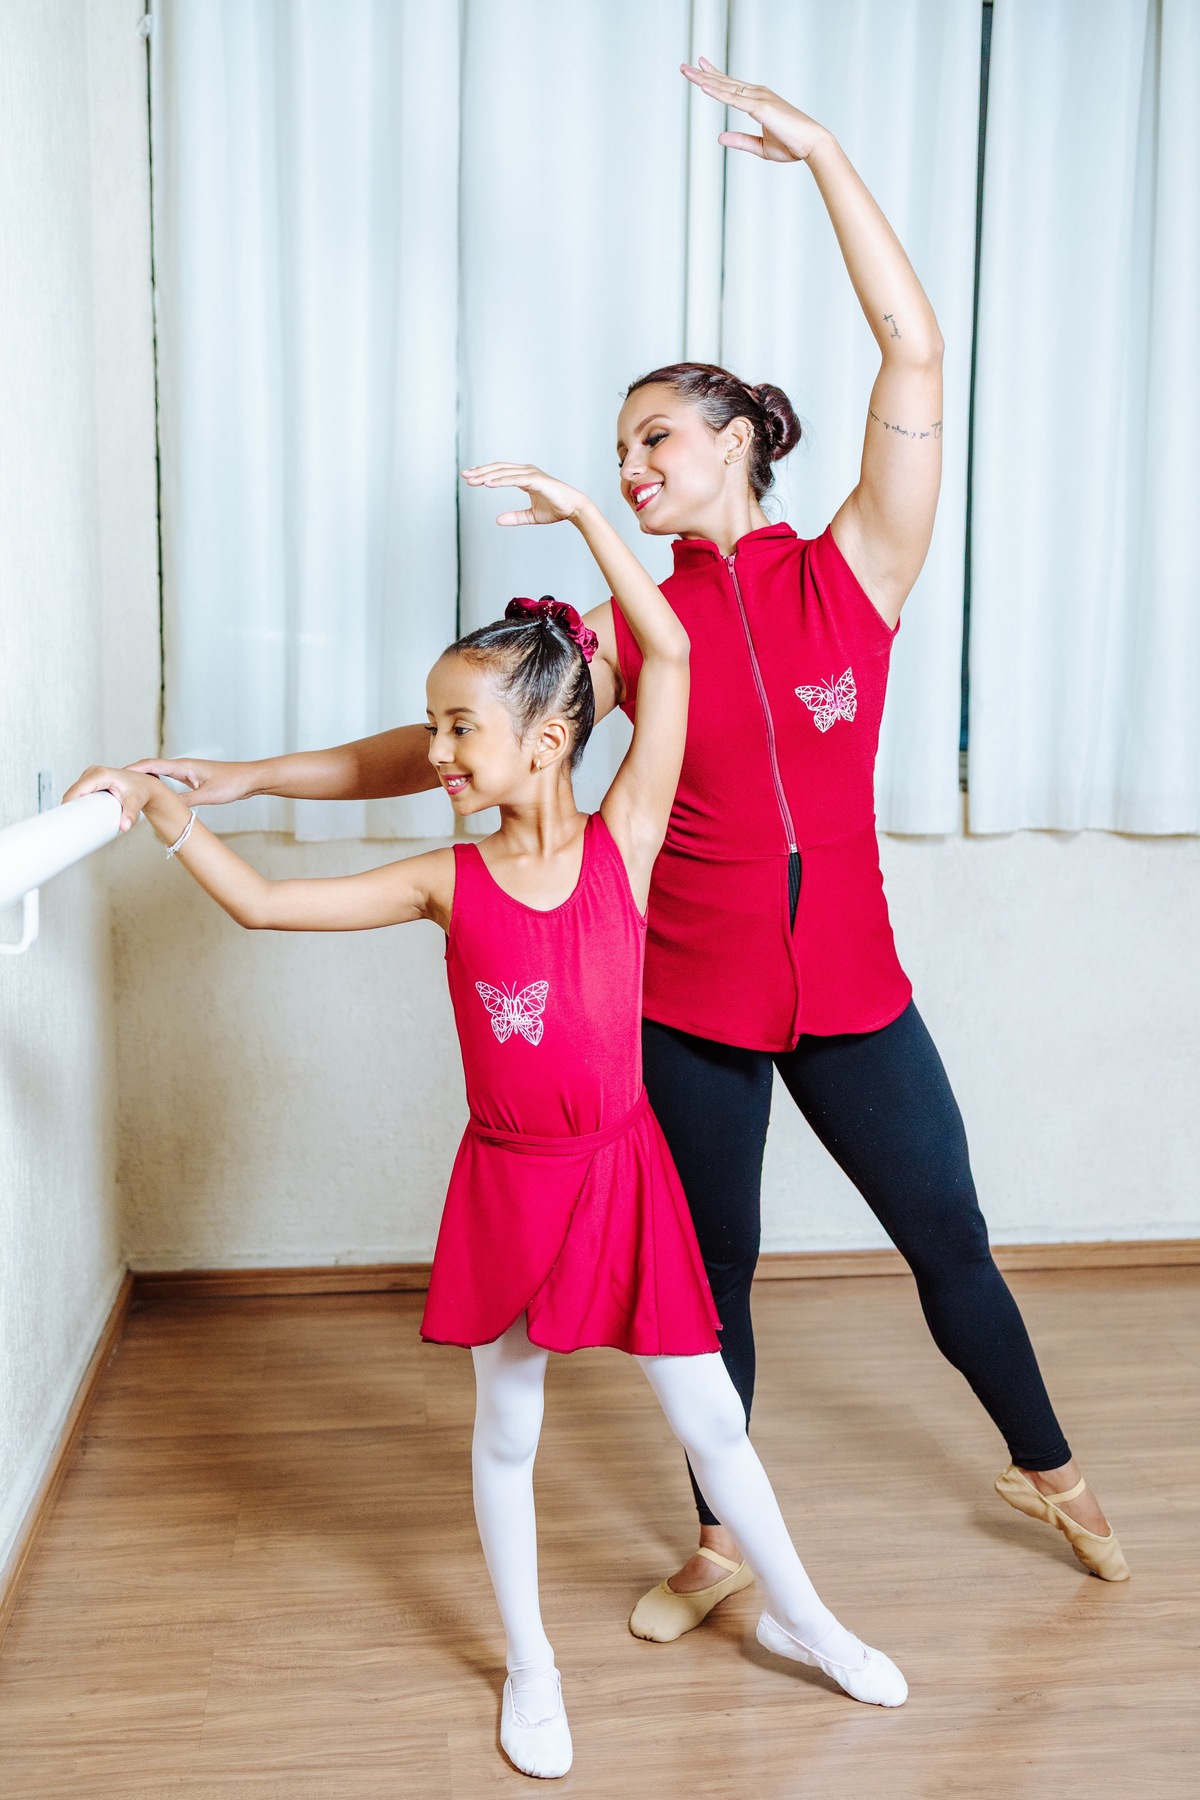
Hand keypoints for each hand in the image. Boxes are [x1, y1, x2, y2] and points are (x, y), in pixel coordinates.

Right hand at [63, 764, 163, 832]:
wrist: (146, 784)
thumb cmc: (141, 791)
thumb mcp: (135, 803)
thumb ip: (130, 814)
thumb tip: (124, 826)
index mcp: (101, 775)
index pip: (77, 790)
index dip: (68, 804)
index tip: (64, 818)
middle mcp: (94, 771)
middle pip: (73, 791)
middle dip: (69, 806)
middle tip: (69, 823)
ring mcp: (91, 774)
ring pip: (74, 791)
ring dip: (71, 803)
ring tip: (72, 818)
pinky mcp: (91, 779)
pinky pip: (78, 790)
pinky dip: (76, 800)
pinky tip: (75, 810)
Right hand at [127, 756, 250, 805]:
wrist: (250, 779)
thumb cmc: (233, 783)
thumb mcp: (207, 795)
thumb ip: (186, 800)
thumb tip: (166, 806)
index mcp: (184, 766)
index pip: (152, 765)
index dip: (133, 769)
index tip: (117, 774)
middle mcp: (183, 767)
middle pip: (152, 768)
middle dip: (134, 773)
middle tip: (116, 782)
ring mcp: (188, 772)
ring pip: (160, 774)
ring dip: (145, 779)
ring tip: (129, 787)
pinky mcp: (193, 779)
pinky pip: (170, 780)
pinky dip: (158, 784)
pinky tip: (154, 792)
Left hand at [461, 463, 589, 526]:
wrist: (574, 508)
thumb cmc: (556, 509)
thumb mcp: (531, 516)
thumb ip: (515, 517)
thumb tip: (497, 520)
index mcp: (525, 477)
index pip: (500, 471)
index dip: (484, 473)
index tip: (470, 477)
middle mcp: (527, 472)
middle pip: (498, 468)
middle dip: (480, 472)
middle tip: (464, 476)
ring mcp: (531, 474)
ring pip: (504, 472)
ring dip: (487, 475)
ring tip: (472, 480)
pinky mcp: (536, 480)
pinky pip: (514, 479)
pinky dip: (500, 481)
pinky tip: (488, 484)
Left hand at [681, 58, 828, 162]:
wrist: (811, 144)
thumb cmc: (792, 144)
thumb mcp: (760, 146)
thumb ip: (740, 141)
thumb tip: (720, 138)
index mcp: (758, 101)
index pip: (731, 86)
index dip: (714, 77)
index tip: (700, 68)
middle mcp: (757, 94)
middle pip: (725, 82)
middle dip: (703, 74)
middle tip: (684, 67)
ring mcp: (759, 98)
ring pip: (726, 87)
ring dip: (705, 79)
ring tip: (686, 72)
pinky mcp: (760, 107)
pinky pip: (734, 98)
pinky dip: (718, 92)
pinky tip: (704, 86)